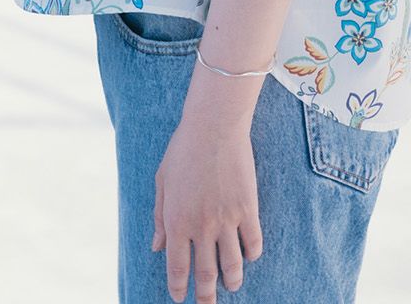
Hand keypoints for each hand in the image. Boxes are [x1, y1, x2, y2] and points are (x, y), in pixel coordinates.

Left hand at [152, 109, 263, 301]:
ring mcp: (227, 219)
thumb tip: (157, 247)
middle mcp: (201, 226)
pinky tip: (248, 256)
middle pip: (206, 275)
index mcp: (176, 221)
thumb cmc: (184, 148)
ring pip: (232, 266)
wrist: (214, 125)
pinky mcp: (248, 208)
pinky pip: (253, 243)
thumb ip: (160, 217)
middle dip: (206, 296)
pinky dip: (251, 255)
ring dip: (232, 281)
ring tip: (232, 285)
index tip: (181, 298)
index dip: (179, 289)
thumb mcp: (162, 181)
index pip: (177, 269)